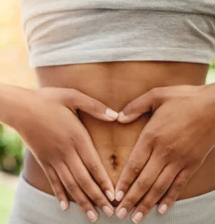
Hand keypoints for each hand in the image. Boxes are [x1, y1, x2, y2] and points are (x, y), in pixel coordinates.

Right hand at [11, 87, 117, 220]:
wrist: (20, 107)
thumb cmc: (47, 99)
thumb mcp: (72, 96)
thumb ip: (94, 106)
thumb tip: (116, 115)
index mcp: (76, 136)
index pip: (94, 164)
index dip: (104, 182)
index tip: (114, 196)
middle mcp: (66, 151)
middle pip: (84, 179)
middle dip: (97, 198)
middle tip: (110, 213)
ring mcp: (53, 158)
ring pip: (70, 184)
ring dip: (82, 201)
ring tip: (93, 216)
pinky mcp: (43, 160)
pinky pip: (53, 181)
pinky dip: (59, 194)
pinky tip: (65, 207)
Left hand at [113, 85, 214, 222]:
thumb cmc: (185, 98)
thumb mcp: (156, 95)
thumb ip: (135, 107)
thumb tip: (118, 117)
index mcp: (152, 136)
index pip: (133, 165)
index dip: (123, 182)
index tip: (115, 196)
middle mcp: (164, 152)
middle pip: (144, 181)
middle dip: (131, 199)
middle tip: (120, 214)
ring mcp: (179, 160)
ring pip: (160, 187)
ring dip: (147, 204)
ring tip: (136, 218)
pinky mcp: (192, 164)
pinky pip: (179, 185)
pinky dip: (170, 199)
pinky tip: (162, 210)